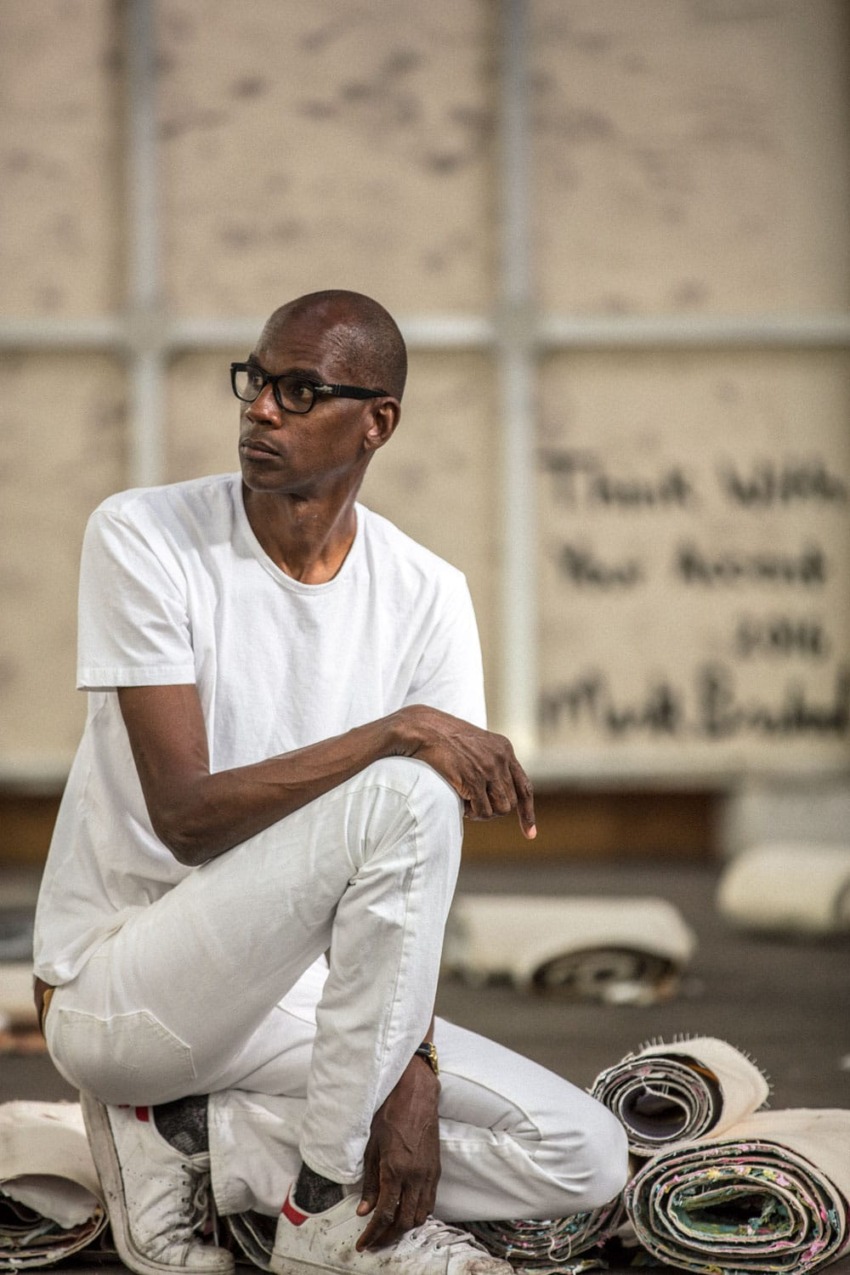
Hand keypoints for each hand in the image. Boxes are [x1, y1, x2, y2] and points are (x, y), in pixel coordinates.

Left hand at [355, 1055, 440, 1249]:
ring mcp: (429, 1174)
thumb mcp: (371, 1147)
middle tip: (374, 1241)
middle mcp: (415, 1176)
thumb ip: (369, 1182)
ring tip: (388, 1231)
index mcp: (396, 1170)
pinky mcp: (436, 1171)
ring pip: (420, 1215)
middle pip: (404, 1221)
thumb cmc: (390, 1115)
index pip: (385, 1214)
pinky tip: (406, 1212)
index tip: (363, 1243)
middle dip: (388, 1237)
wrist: (416, 1096)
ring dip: (404, 1227)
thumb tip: (364, 1210)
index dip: (373, 1233)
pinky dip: (417, 1213)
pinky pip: (430, 1202)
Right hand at [392, 706, 535, 838]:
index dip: (527, 812)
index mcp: (504, 749)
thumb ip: (491, 763)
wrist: (423, 728)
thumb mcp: (476, 745)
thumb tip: (498, 795)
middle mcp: (501, 758)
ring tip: (467, 803)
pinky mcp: (474, 779)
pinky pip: (482, 810)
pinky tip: (461, 803)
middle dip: (493, 808)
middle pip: (510, 802)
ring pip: (500, 809)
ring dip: (484, 812)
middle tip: (474, 804)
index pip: (524, 786)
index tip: (530, 834)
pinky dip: (472, 813)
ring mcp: (489, 769)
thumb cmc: (443, 738)